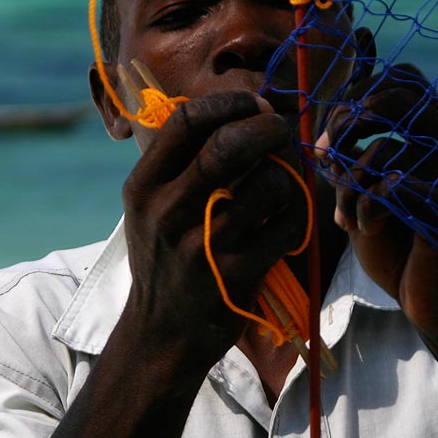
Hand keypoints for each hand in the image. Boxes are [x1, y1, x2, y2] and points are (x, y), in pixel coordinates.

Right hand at [119, 91, 307, 377]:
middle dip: (267, 127)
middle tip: (281, 130)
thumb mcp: (149, 207)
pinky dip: (294, 214)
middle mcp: (168, 211)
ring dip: (287, 174)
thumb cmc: (164, 258)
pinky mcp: (237, 273)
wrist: (161, 334)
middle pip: (230, 144)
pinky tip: (284, 219)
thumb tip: (237, 110)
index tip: (253, 104)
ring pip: (268, 182)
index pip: (186, 120)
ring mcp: (204, 244)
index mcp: (143, 187)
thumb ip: (178, 162)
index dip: (228, 102)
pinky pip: (286, 224)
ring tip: (283, 182)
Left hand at [316, 63, 437, 342]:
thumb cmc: (397, 245)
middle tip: (326, 154)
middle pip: (399, 93)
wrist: (433, 301)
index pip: (402, 79)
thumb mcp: (365, 190)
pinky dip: (366, 209)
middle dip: (347, 120)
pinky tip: (369, 229)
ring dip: (352, 178)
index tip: (329, 132)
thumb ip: (352, 152)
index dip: (357, 93)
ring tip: (349, 209)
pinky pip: (392, 186)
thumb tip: (323, 121)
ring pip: (384, 147)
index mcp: (437, 133)